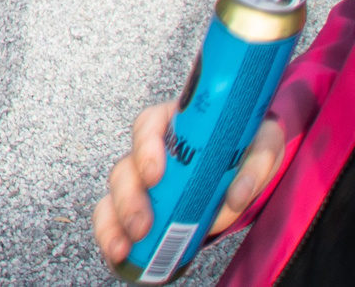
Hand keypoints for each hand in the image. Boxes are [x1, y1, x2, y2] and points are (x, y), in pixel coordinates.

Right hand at [95, 103, 286, 264]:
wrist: (247, 167)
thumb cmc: (249, 145)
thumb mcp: (263, 141)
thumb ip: (257, 161)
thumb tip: (234, 196)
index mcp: (175, 125)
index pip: (148, 126)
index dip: (145, 149)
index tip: (154, 175)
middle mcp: (152, 151)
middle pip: (126, 168)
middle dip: (128, 199)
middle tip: (141, 225)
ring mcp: (145, 180)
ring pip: (117, 195)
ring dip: (117, 221)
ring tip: (126, 246)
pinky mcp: (145, 207)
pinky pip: (116, 217)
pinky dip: (113, 235)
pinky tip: (119, 252)